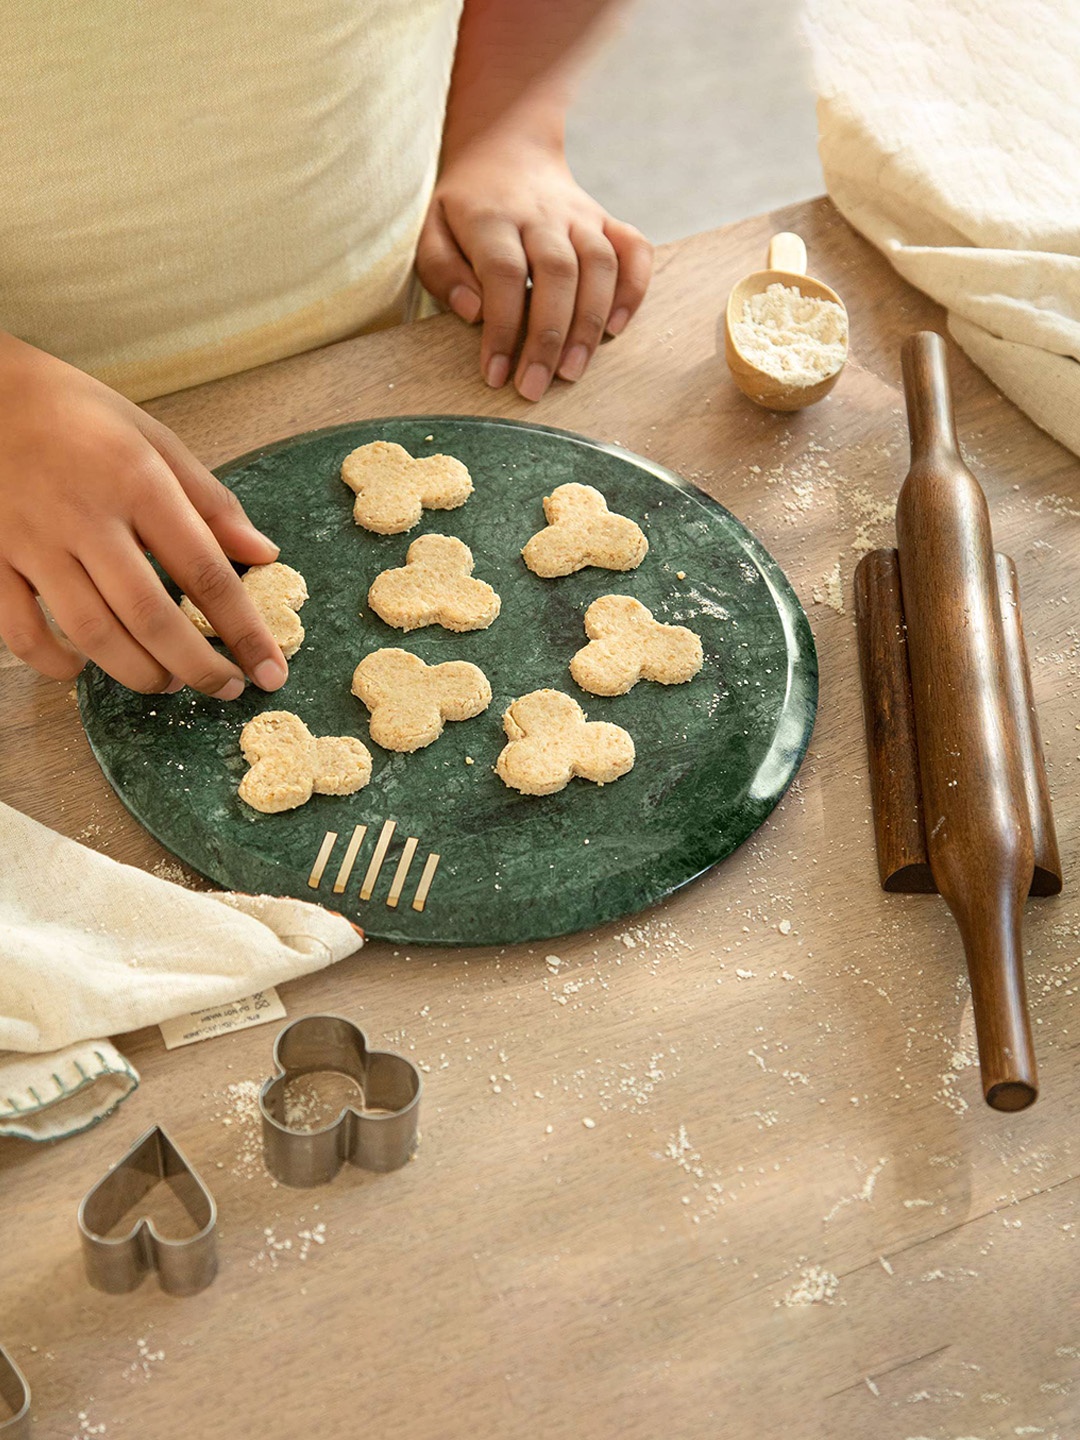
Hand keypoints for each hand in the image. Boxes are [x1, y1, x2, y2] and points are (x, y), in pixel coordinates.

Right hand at [0, 333, 288, 696]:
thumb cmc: (76, 414)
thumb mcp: (153, 437)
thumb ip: (210, 501)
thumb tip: (264, 554)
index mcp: (138, 481)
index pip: (205, 571)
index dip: (244, 630)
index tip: (270, 670)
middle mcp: (86, 516)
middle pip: (151, 615)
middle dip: (198, 665)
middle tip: (226, 688)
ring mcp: (32, 541)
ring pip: (92, 632)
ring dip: (138, 671)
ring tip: (167, 682)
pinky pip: (21, 630)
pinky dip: (54, 662)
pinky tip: (81, 668)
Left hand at [416, 136, 652, 401]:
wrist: (504, 149)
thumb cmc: (463, 208)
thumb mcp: (431, 230)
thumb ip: (441, 270)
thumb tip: (474, 312)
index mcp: (492, 217)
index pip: (504, 274)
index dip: (503, 328)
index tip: (497, 375)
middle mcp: (541, 214)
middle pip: (557, 273)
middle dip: (548, 337)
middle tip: (536, 387)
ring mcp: (579, 216)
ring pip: (598, 265)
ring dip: (590, 323)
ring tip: (572, 372)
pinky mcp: (606, 220)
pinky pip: (634, 250)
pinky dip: (634, 289)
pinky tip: (617, 329)